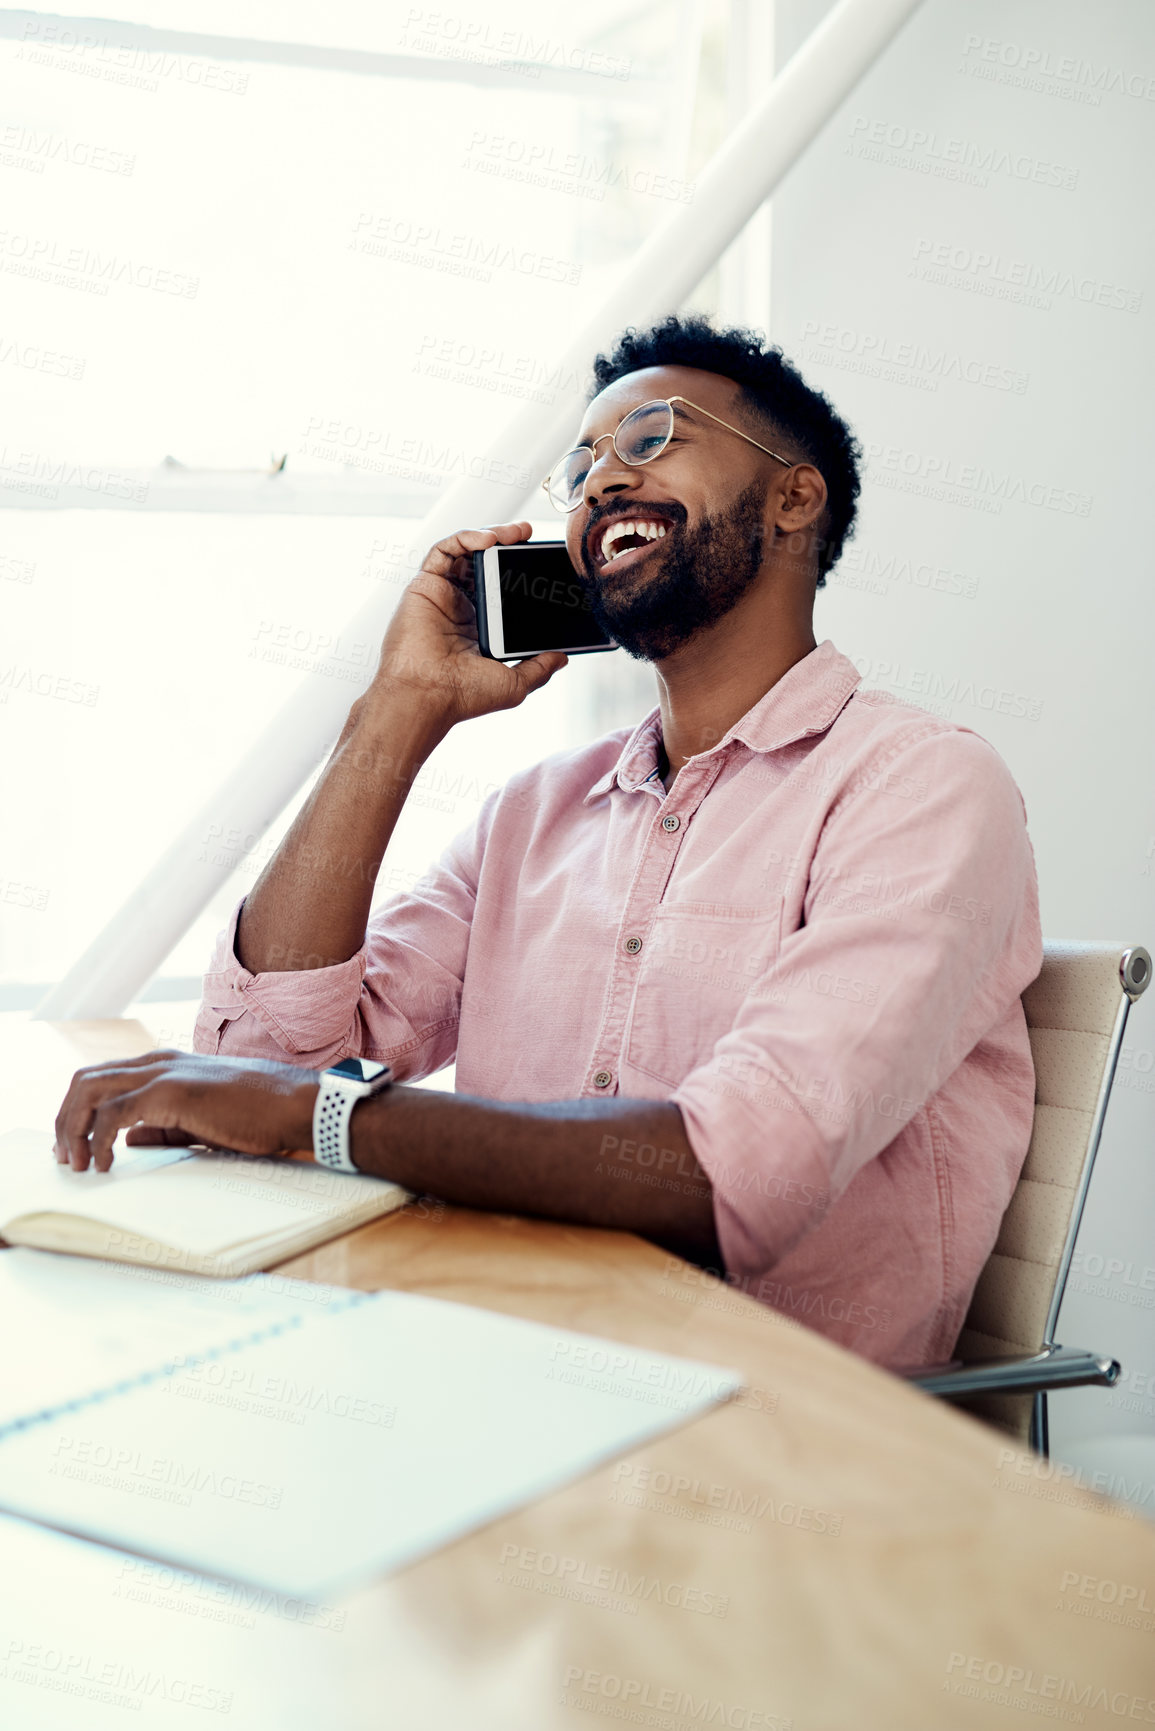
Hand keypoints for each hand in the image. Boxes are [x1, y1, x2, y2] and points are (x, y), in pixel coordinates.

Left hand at [52, 1050, 318, 1173]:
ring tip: (78, 1164)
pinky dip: (98, 1140)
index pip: (100, 1079)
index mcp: (164, 1065)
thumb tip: (128, 1141)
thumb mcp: (200, 1124)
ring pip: (89, 1091)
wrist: (294, 1105)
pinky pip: (114, 1114)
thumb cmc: (258, 1115)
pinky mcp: (170, 1092)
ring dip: (73, 1130)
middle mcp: (156, 1062)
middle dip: (66, 1120)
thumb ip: (162, 1129)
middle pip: (84, 1081)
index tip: (75, 1148)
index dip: (78, 1113)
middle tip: (67, 1159)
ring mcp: (162, 1073)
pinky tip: (104, 1164)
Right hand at [367, 521, 568, 728]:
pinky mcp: (424, 585)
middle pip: (485, 566)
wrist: (427, 695)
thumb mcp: (514, 684)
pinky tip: (487, 540)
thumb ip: (540, 668)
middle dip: (508, 547)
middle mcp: (460, 609)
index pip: (502, 589)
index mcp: (480, 629)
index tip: (543, 563)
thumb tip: (562, 657)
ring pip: (466, 553)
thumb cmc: (462, 696)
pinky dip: (464, 538)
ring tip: (515, 532)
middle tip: (529, 537)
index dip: (521, 573)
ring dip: (490, 536)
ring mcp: (442, 595)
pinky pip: (443, 551)